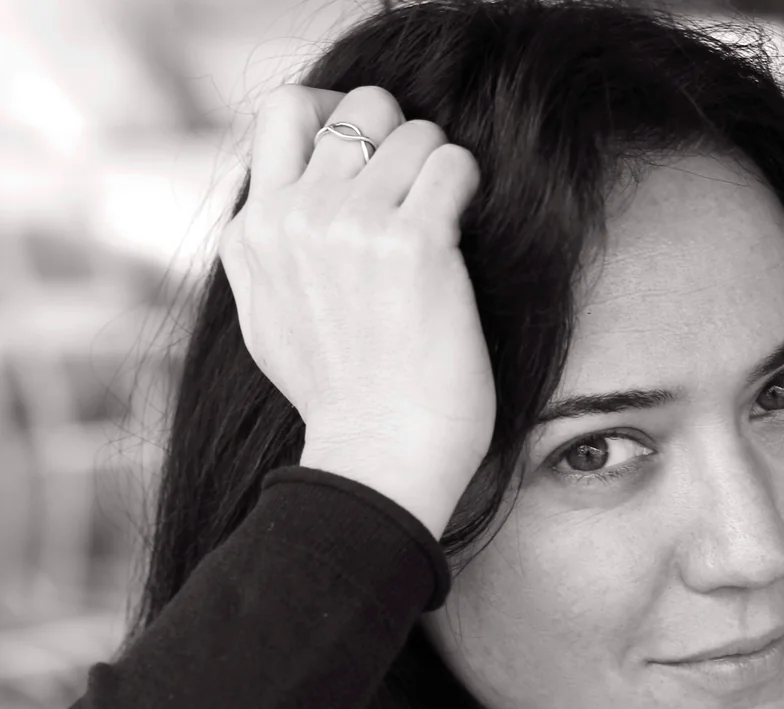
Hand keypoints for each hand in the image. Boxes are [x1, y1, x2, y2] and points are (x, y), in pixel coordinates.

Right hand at [218, 84, 495, 536]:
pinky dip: (465, 184)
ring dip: (438, 165)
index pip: (286, 115)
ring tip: (444, 217)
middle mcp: (293, 218)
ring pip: (412, 132)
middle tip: (417, 184)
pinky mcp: (413, 243)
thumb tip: (279, 206)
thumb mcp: (265, 323)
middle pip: (356, 108)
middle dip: (396, 134)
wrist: (378, 458)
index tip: (371, 158)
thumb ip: (266, 254)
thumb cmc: (339, 404)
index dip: (336, 120)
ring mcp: (351, 225)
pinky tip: (463, 225)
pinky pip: (452, 163)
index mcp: (251, 235)